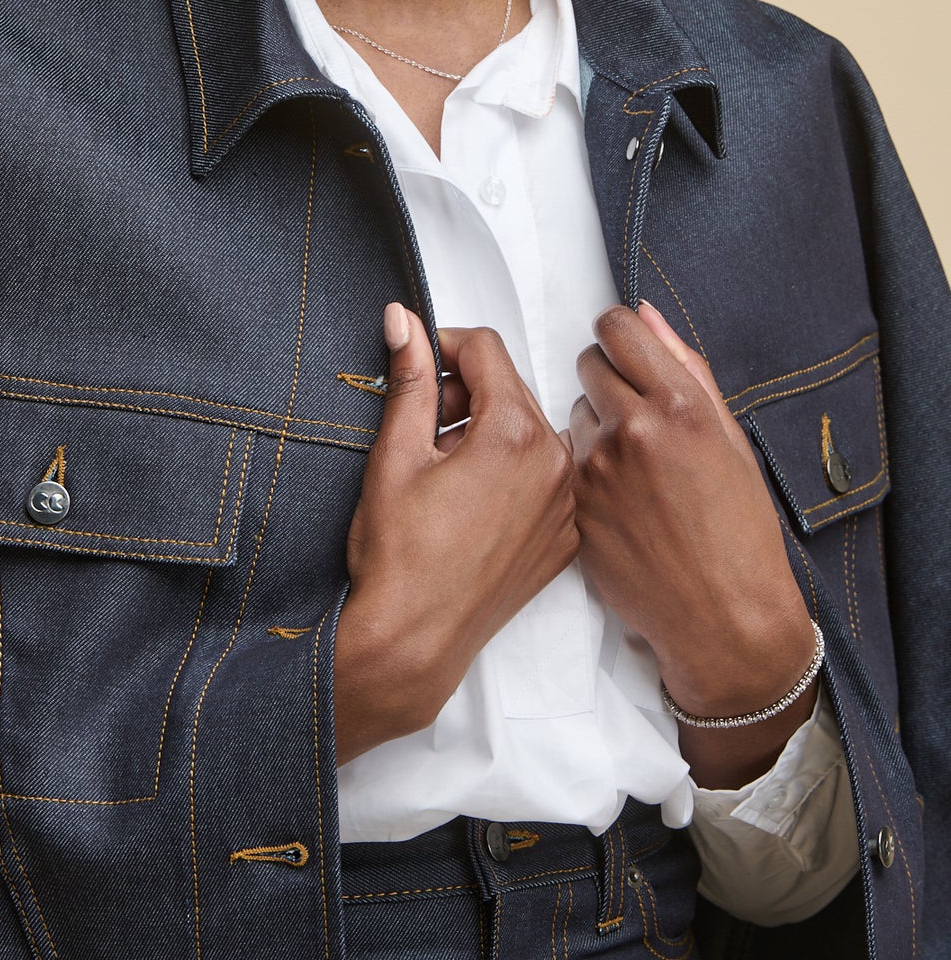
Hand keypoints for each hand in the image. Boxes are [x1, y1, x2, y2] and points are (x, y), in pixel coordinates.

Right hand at [333, 305, 577, 763]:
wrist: (413, 642)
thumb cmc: (399, 556)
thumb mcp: (396, 453)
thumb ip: (409, 378)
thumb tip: (403, 320)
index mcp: (515, 435)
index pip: (486, 348)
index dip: (443, 346)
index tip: (418, 363)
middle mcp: (555, 465)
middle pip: (511, 388)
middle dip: (465, 391)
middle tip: (423, 424)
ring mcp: (566, 506)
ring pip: (530, 432)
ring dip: (489, 431)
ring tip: (445, 468)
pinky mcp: (565, 539)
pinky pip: (545, 478)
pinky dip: (512, 473)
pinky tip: (472, 500)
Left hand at [570, 302, 816, 784]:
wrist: (724, 619)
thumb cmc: (740, 532)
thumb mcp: (731, 440)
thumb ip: (686, 368)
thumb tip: (647, 315)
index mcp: (681, 404)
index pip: (618, 327)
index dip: (621, 335)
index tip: (628, 352)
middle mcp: (633, 428)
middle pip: (590, 364)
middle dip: (610, 378)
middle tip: (639, 414)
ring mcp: (597, 468)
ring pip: (576, 411)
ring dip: (598, 424)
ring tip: (637, 467)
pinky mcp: (574, 503)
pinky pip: (568, 459)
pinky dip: (587, 467)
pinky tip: (622, 498)